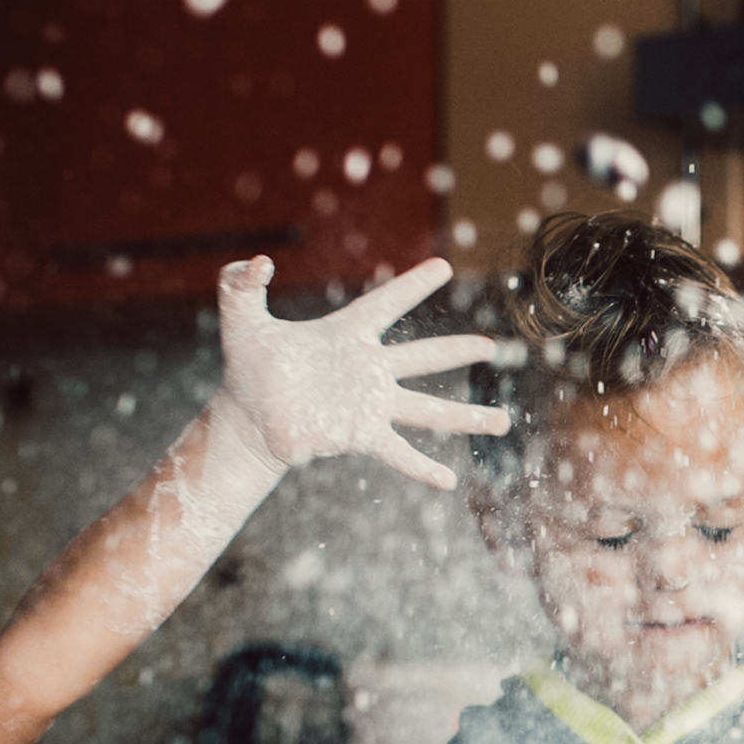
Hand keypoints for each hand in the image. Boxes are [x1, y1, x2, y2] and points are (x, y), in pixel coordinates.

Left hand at [216, 255, 504, 490]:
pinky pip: (398, 453)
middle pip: (424, 357)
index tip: (443, 267)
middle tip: (493, 346)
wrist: (246, 419)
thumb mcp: (240, 319)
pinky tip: (448, 481)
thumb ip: (239, 283)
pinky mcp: (359, 435)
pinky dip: (422, 467)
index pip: (386, 303)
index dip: (413, 285)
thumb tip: (256, 262)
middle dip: (458, 350)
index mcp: (347, 334)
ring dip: (466, 418)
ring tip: (503, 423)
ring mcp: (369, 404)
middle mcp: (368, 369)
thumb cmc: (247, 367)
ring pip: (428, 410)